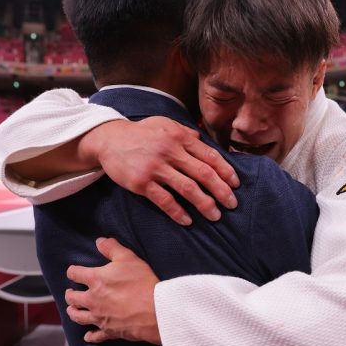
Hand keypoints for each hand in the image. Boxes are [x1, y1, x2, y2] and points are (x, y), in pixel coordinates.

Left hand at [65, 238, 160, 344]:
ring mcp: (99, 317)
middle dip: (70, 294)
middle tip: (71, 292)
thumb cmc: (142, 283)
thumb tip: (99, 241)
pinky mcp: (109, 331)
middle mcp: (92, 300)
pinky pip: (95, 336)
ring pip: (78, 317)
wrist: (154, 310)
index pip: (75, 274)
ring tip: (72, 309)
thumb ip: (112, 248)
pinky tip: (87, 336)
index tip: (74, 271)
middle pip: (72, 298)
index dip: (73, 271)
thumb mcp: (128, 258)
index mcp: (95, 280)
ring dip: (73, 312)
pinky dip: (90, 336)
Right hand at [80, 117, 239, 225]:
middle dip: (221, 190)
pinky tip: (188, 220)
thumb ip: (185, 133)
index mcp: (180, 137)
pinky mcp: (141, 183)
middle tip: (232, 204)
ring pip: (188, 188)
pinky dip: (178, 212)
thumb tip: (203, 141)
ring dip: (205, 204)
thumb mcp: (165, 125)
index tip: (235, 184)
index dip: (226, 171)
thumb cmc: (141, 133)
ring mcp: (155, 168)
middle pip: (204, 173)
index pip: (210, 156)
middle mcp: (170, 151)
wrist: (109, 139)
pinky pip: (164, 200)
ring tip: (215, 215)